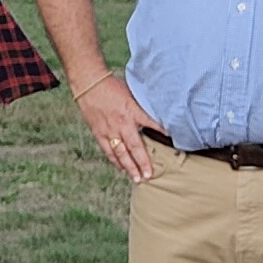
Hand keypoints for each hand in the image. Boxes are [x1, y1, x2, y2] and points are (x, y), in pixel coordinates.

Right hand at [78, 69, 159, 184]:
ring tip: (137, 178)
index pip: (151, 123)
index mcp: (132, 110)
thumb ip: (143, 106)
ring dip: (129, 167)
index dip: (162, 132)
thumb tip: (158, 113)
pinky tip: (121, 169)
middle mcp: (122, 123)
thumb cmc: (112, 86)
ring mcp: (109, 129)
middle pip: (135, 146)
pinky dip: (115, 161)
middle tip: (149, 175)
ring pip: (120, 152)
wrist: (89, 83)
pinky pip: (108, 150)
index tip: (173, 141)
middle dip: (143, 162)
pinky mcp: (99, 132)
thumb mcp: (132, 92)